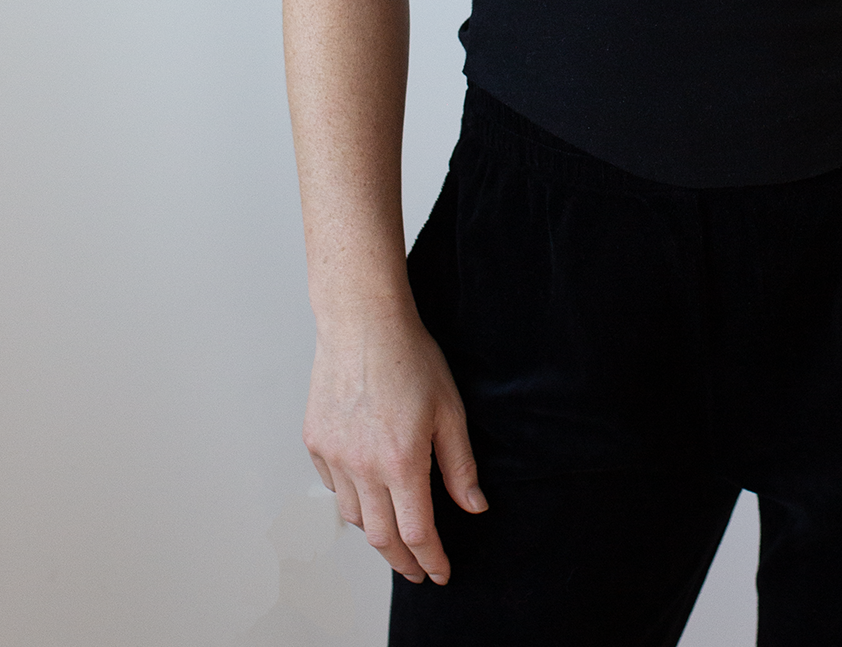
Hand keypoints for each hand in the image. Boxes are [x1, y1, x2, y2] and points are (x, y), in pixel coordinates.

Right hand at [302, 309, 487, 583]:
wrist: (362, 322)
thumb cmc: (410, 357)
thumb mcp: (450, 409)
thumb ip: (460, 465)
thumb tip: (474, 506)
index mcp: (401, 461)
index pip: (417, 532)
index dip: (431, 559)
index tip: (440, 572)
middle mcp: (362, 466)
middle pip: (381, 537)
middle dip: (402, 561)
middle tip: (417, 569)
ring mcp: (334, 456)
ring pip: (354, 516)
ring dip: (376, 532)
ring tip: (396, 532)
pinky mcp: (315, 442)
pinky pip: (333, 486)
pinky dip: (352, 497)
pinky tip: (367, 489)